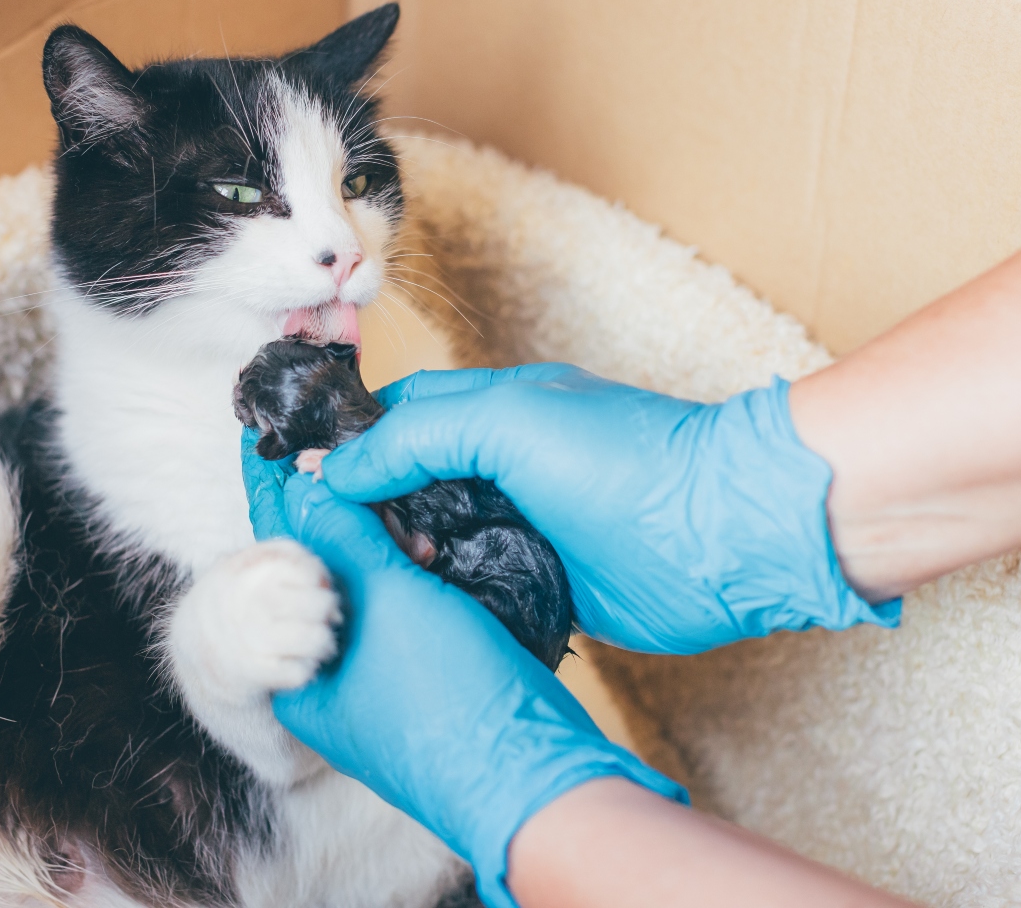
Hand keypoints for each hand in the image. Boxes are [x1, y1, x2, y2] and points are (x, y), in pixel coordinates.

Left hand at [267, 471, 685, 907]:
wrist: (538, 779)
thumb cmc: (448, 694)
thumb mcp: (387, 598)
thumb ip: (339, 533)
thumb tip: (299, 481)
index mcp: (297, 679)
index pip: (274, 563)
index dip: (272, 493)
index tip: (259, 437)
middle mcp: (332, 686)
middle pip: (322, 575)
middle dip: (343, 516)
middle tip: (353, 457)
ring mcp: (383, 689)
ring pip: (372, 591)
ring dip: (386, 543)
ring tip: (404, 508)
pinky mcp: (432, 684)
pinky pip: (409, 612)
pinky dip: (416, 574)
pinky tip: (432, 543)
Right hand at [317, 365, 899, 654]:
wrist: (723, 536)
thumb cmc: (626, 461)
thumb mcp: (508, 422)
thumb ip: (418, 434)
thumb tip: (337, 465)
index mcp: (495, 410)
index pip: (399, 415)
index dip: (348, 440)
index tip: (297, 474)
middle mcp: (504, 465)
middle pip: (411, 481)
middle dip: (367, 506)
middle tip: (325, 540)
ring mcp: (523, 525)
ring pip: (436, 538)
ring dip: (403, 557)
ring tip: (369, 579)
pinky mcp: (543, 582)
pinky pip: (474, 588)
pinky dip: (442, 597)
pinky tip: (415, 611)